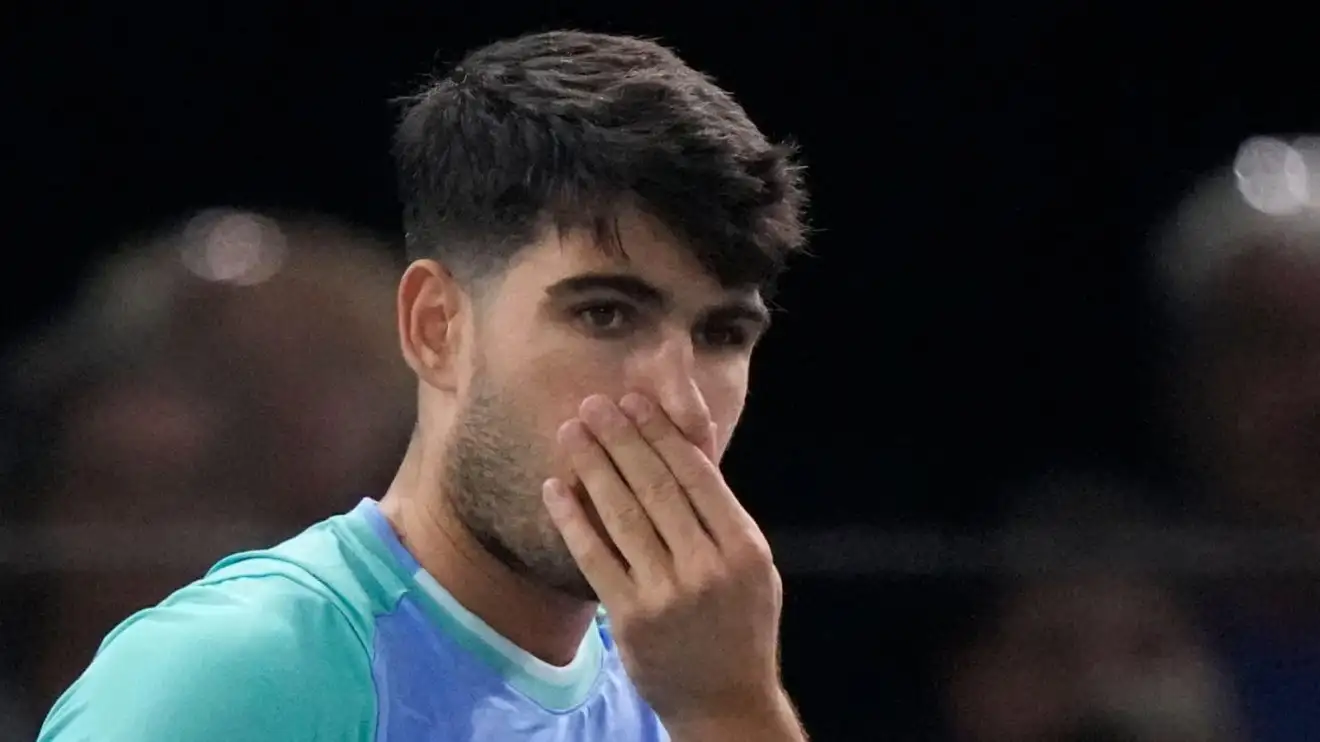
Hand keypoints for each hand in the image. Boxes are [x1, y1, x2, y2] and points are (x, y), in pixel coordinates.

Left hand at [543, 393, 789, 728]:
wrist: (726, 702)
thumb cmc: (740, 623)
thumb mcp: (752, 564)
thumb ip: (721, 509)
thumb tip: (690, 439)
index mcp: (744, 546)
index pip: (696, 475)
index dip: (661, 434)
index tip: (634, 402)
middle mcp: (707, 566)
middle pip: (656, 487)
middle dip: (620, 439)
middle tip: (593, 404)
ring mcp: (667, 593)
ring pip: (622, 515)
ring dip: (592, 467)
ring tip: (570, 432)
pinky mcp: (630, 617)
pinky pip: (594, 556)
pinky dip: (572, 519)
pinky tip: (555, 488)